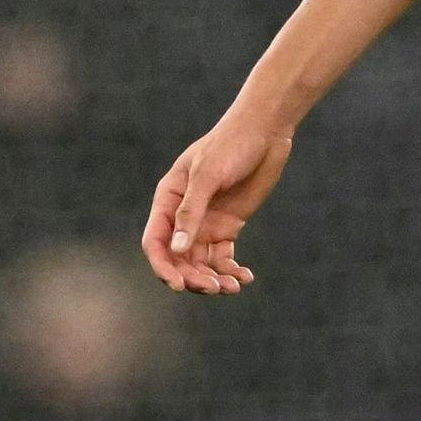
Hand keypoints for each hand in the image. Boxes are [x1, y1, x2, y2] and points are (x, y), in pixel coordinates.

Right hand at [144, 111, 293, 293]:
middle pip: (179, 259)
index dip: (163, 267)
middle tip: (214, 288)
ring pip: (201, 263)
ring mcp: (206, 223)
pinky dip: (232, 270)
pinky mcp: (228, 227)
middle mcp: (183, 216)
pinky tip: (245, 277)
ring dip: (214, 279)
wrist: (264, 132)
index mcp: (168, 200)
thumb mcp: (207, 175)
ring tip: (233, 286)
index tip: (178, 285)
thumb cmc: (230, 145)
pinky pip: (224, 257)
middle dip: (193, 278)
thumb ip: (192, 211)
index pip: (156, 242)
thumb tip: (177, 249)